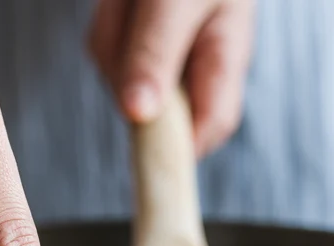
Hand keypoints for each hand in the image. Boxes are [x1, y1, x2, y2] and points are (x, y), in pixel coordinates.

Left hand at [87, 0, 255, 155]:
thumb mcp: (175, 0)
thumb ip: (158, 52)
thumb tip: (139, 115)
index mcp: (226, 57)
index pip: (209, 127)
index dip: (177, 143)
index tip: (142, 126)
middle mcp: (198, 67)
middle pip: (153, 109)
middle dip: (129, 68)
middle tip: (133, 12)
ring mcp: (166, 58)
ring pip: (122, 79)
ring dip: (114, 36)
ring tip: (130, 0)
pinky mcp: (138, 47)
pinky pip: (107, 54)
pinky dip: (107, 25)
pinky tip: (122, 1)